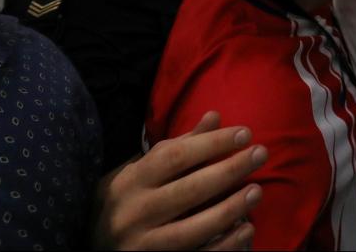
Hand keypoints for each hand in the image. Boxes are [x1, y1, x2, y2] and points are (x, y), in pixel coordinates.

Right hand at [92, 112, 267, 249]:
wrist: (93, 246)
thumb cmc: (125, 200)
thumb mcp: (141, 170)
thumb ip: (178, 146)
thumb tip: (215, 117)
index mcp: (131, 181)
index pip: (175, 157)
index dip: (212, 143)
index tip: (245, 133)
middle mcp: (135, 212)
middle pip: (190, 189)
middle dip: (230, 170)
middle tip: (262, 154)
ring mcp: (145, 244)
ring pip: (195, 228)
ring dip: (231, 208)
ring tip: (257, 191)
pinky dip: (226, 245)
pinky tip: (247, 230)